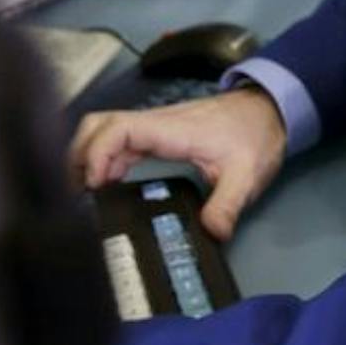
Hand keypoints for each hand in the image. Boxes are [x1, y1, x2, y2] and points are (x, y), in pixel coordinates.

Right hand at [69, 88, 288, 240]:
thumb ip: (227, 205)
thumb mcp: (247, 174)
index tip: (93, 185)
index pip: (118, 129)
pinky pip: (120, 138)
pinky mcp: (159, 132)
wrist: (270, 110)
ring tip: (83, 193)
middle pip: (100, 124)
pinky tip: (106, 183)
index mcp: (171, 130)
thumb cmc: (256, 135)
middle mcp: (156, 123)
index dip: (96, 153)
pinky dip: (104, 157)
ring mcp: (156, 126)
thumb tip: (210, 233)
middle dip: (79, 153)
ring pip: (106, 129)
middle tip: (75, 192)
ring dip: (88, 155)